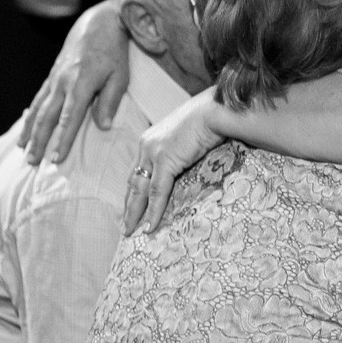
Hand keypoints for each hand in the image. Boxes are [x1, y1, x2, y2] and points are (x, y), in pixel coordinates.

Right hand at [21, 1, 130, 161]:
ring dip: (30, 130)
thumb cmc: (114, 51)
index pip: (70, 118)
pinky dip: (30, 114)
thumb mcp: (120, 75)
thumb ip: (111, 101)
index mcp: (81, 84)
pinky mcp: (52, 75)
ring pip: (38, 108)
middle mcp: (63, 82)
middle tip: (32, 162)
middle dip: (39, 141)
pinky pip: (38, 98)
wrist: (98, 22)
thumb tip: (104, 127)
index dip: (63, 140)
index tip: (57, 159)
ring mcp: (55, 78)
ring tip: (22, 149)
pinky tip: (25, 126)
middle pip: (48, 117)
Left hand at [121, 89, 224, 233]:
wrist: (216, 110)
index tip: (130, 207)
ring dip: (134, 213)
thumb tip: (188, 166)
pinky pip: (156, 192)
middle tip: (125, 226)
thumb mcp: (190, 138)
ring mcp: (153, 153)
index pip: (137, 171)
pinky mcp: (164, 160)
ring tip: (131, 232)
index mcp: (151, 140)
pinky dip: (153, 211)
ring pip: (139, 190)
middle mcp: (146, 146)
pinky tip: (149, 227)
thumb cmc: (209, 120)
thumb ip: (182, 152)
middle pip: (133, 182)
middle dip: (128, 206)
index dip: (134, 191)